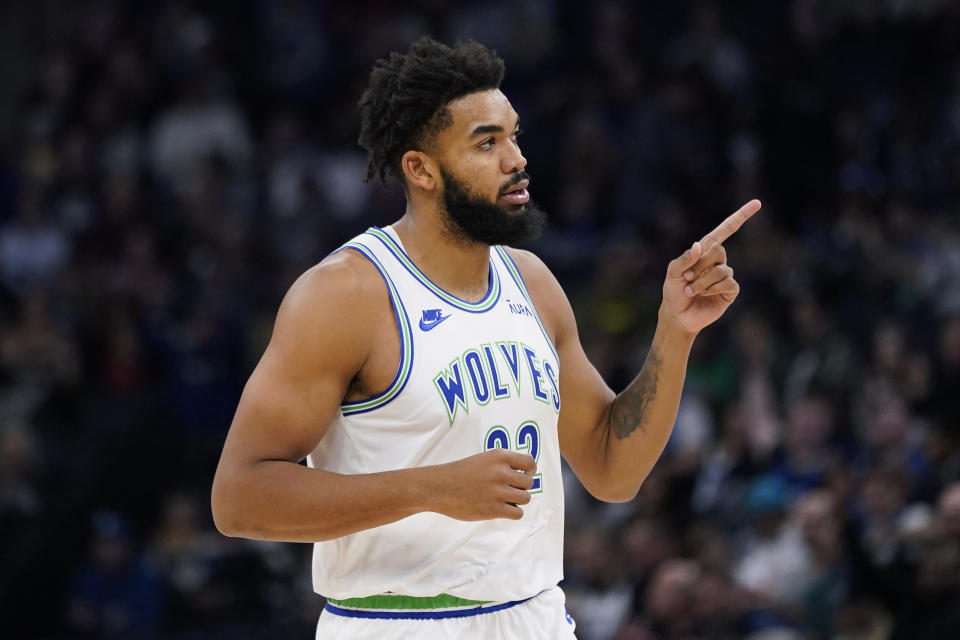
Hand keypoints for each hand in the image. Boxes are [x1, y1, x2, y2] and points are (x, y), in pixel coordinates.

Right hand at [431, 449, 536, 520]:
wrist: (439, 487)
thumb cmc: (461, 474)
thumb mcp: (484, 459)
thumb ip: (504, 465)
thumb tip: (528, 475)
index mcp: (499, 456)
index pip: (530, 463)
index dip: (529, 471)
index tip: (522, 477)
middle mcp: (501, 472)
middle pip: (529, 483)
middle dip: (521, 488)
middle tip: (508, 490)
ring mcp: (497, 491)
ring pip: (525, 498)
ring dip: (517, 501)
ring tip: (503, 500)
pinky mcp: (493, 509)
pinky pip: (517, 513)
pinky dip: (512, 513)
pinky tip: (501, 509)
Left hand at [661, 199, 760, 334]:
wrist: (678, 315)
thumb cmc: (673, 291)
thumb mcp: (672, 273)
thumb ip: (684, 258)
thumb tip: (699, 245)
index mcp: (704, 251)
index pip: (726, 230)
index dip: (740, 216)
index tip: (757, 203)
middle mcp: (717, 261)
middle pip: (719, 251)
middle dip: (700, 266)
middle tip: (687, 278)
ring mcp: (725, 275)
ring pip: (721, 270)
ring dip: (701, 282)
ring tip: (690, 290)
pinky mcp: (730, 290)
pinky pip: (728, 283)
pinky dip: (712, 288)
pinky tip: (704, 295)